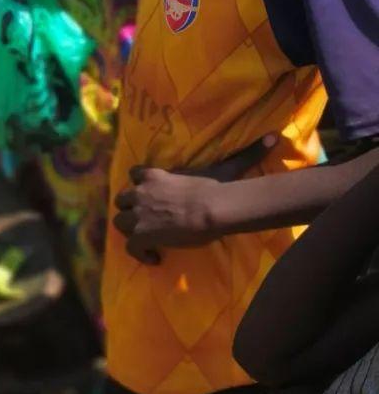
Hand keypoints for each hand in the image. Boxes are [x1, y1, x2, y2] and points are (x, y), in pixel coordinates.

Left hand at [113, 135, 276, 264]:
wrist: (210, 210)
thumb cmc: (216, 189)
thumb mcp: (226, 168)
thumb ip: (246, 153)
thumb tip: (273, 136)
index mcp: (155, 176)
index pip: (134, 174)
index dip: (138, 183)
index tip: (148, 191)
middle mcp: (141, 193)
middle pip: (121, 199)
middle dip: (129, 208)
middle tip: (145, 218)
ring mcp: (138, 215)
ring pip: (120, 222)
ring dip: (131, 230)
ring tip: (148, 238)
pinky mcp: (140, 236)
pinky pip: (130, 247)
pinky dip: (139, 253)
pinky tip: (155, 258)